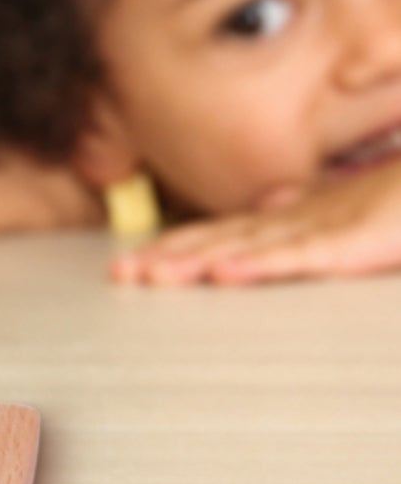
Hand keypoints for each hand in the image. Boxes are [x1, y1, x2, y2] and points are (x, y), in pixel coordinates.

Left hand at [110, 162, 400, 285]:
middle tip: (122, 273)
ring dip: (196, 261)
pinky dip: (262, 263)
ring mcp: (330, 226)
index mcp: (301, 214)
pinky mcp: (359, 239)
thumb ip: (311, 218)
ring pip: (250, 246)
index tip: (134, 262)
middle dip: (170, 257)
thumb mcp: (354, 210)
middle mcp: (305, 217)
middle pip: (224, 240)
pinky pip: (304, 255)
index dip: (178, 246)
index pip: (227, 233)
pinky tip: (225, 271)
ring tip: (152, 273)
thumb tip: (269, 214)